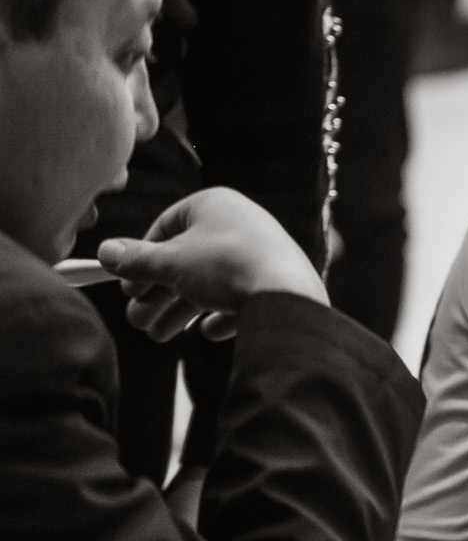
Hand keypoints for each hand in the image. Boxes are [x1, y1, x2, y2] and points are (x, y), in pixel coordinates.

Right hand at [99, 188, 327, 341]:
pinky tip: (209, 332)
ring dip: (181, 311)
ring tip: (159, 335)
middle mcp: (241, 223)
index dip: (143, 258)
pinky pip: (243, 298)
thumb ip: (136, 260)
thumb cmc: (225, 266)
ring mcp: (263, 253)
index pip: (166, 226)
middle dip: (158, 294)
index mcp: (215, 205)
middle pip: (187, 261)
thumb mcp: (170, 263)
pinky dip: (222, 316)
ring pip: (211, 283)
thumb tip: (106, 253)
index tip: (128, 287)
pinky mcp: (279, 282)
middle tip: (138, 321)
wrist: (287, 295)